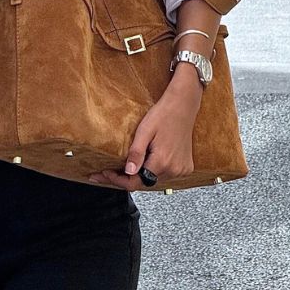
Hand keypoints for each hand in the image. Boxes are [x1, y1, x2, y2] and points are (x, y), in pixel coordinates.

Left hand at [88, 74, 200, 190]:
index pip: (135, 183)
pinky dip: (155, 171)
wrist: (183, 106)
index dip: (117, 180)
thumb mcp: (144, 132)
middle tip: (109, 171)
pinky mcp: (185, 167)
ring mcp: (181, 170)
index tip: (104, 174)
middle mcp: (174, 170)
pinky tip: (147, 162)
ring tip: (126, 167)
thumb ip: (136, 153)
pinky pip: (166, 175)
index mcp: (162, 162)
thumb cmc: (163, 115)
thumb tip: (128, 172)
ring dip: (141, 175)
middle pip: (144, 182)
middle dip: (126, 178)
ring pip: (154, 179)